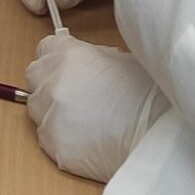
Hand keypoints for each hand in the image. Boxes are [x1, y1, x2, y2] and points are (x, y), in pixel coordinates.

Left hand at [26, 27, 166, 182]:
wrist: (159, 136)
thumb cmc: (148, 95)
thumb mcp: (119, 59)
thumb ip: (87, 56)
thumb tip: (76, 62)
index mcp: (68, 55)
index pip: (44, 49)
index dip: (56, 58)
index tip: (64, 67)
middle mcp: (52, 83)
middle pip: (34, 79)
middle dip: (50, 84)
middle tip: (77, 96)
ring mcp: (50, 115)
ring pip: (37, 110)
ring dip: (54, 112)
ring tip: (86, 121)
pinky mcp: (52, 145)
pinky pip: (46, 138)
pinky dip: (61, 138)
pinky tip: (87, 140)